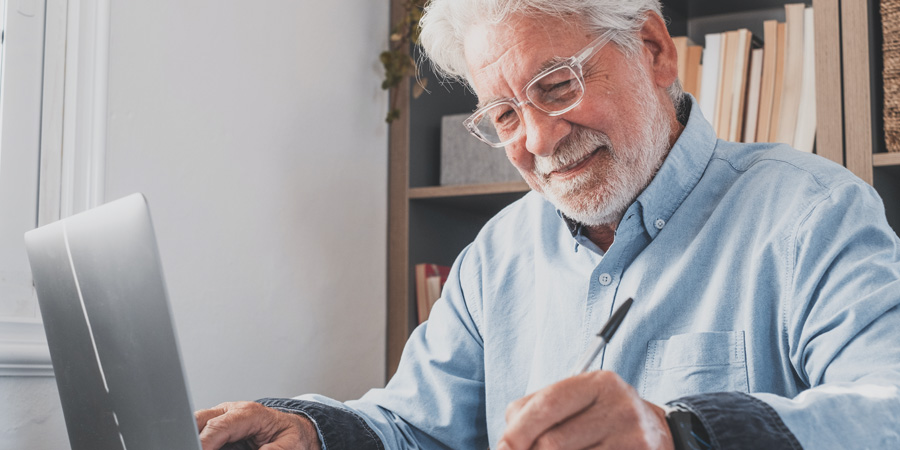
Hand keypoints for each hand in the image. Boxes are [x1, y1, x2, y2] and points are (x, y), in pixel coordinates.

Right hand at [195, 401, 321, 449]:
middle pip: (200, 421)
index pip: (218, 426)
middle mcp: (232, 411)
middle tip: (194, 448)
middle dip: (193, 437)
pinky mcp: (218, 428)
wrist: (292, 429)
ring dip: (196, 440)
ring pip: (196, 426)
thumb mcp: (290, 445)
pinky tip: (209, 447)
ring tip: (199, 447)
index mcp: (249, 413)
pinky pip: (202, 433)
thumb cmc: (290, 435)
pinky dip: (203, 443)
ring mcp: (222, 418)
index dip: (205, 442)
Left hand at [497, 371, 673, 449]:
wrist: (658, 435)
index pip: (547, 404)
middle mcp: (619, 406)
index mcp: (599, 383)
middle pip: (553, 442)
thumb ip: (537, 410)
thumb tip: (506, 442)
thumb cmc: (602, 418)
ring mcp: (632, 438)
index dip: (518, 431)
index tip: (503, 447)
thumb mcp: (576, 402)